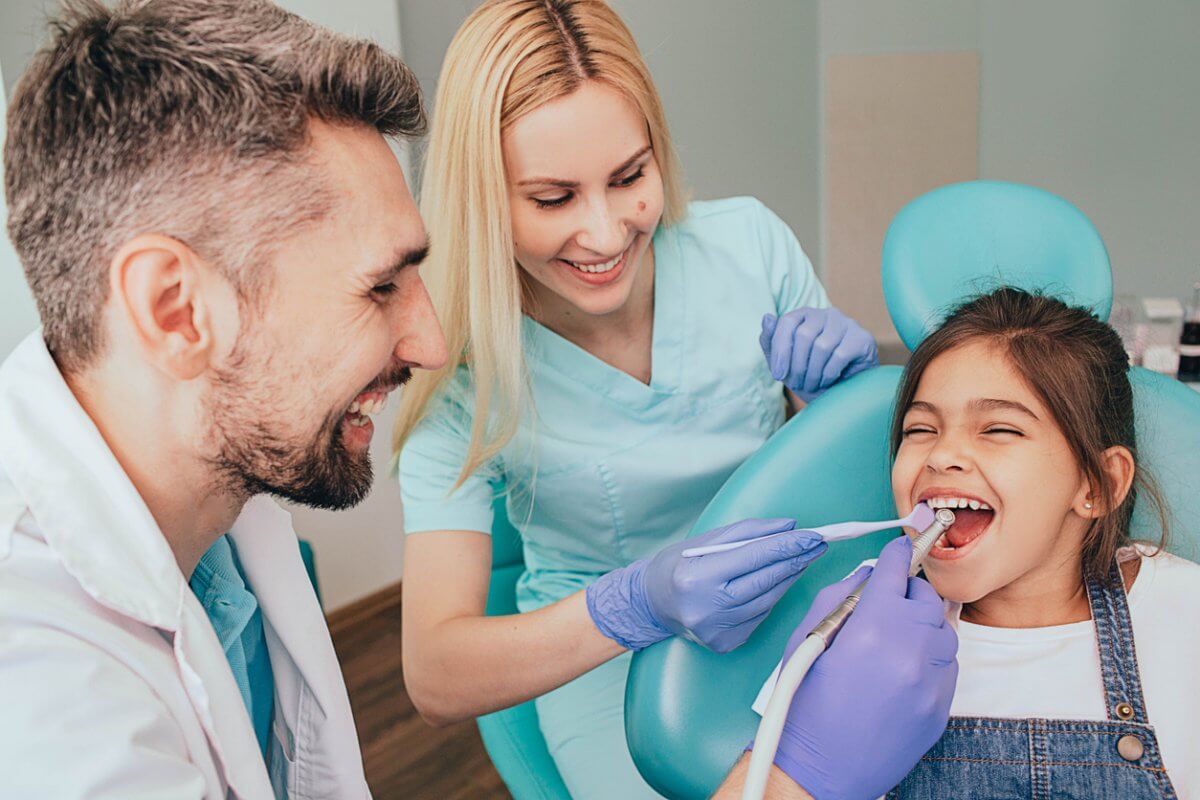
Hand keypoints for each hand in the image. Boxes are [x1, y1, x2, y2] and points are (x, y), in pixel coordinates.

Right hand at [586, 519, 827, 652]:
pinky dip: (770, 596)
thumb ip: (748, 532)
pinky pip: (759, 616)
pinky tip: (775, 582)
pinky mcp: (725, 644)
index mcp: (697, 578)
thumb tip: (788, 527)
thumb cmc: (676, 567)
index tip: (813, 535)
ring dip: (788, 577)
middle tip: (817, 543)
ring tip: (800, 559)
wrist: (649, 605)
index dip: (788, 545)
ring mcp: (717, 631)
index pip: (755, 558)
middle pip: (766, 580)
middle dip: (796, 559)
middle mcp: (707, 609)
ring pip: (768, 600)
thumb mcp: (704, 541)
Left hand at [760, 307, 878, 401]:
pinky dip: (829, 374)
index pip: (787, 322)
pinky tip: (827, 381)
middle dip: (797, 366)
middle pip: (804, 335)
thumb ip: (771, 341)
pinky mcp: (862, 338)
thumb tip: (767, 318)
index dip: (780, 350)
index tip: (778, 375)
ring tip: (811, 385)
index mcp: (805, 315)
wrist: (841, 393)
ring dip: (813, 372)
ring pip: (822, 346)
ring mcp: (847, 324)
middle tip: (797, 384)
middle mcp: (826, 314)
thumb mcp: (784, 362)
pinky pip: (840, 355)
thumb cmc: (809, 375)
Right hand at [766, 536, 956, 799]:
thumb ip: (840, 595)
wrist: (820, 768)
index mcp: (874, 626)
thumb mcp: (808, 637)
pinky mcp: (941, 707)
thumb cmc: (805, 702)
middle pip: (928, 598)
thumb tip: (868, 576)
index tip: (899, 548)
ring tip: (897, 634)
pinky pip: (949, 666)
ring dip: (924, 623)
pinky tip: (905, 665)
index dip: (897, 554)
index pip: (897, 571)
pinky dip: (931, 657)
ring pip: (945, 631)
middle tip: (890, 597)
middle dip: (910, 590)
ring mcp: (931, 682)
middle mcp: (911, 649)